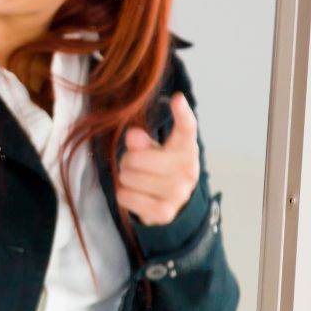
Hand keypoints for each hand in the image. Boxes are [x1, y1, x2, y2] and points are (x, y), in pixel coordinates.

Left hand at [116, 92, 200, 225]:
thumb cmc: (161, 169)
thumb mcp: (154, 150)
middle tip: (136, 165)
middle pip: (136, 158)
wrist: (175, 206)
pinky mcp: (163, 212)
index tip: (176, 99)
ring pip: (127, 177)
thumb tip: (133, 135)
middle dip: (128, 160)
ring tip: (138, 180)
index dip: (181, 113)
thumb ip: (142, 141)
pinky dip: (124, 194)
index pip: (186, 129)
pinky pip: (124, 195)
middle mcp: (186, 170)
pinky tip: (137, 194)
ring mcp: (176, 193)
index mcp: (185, 149)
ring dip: (125, 178)